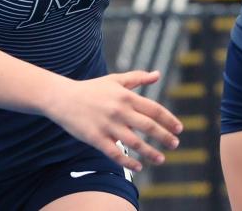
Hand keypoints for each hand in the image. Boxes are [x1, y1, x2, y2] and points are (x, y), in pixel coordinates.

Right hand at [47, 70, 182, 171]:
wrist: (63, 98)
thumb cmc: (91, 89)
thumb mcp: (115, 79)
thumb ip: (137, 78)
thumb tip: (157, 74)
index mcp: (126, 96)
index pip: (154, 110)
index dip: (169, 120)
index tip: (179, 129)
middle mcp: (119, 111)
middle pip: (148, 126)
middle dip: (165, 137)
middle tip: (175, 144)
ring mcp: (108, 125)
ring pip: (135, 142)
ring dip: (150, 152)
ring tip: (161, 158)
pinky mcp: (96, 138)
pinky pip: (115, 153)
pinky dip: (128, 161)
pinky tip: (138, 166)